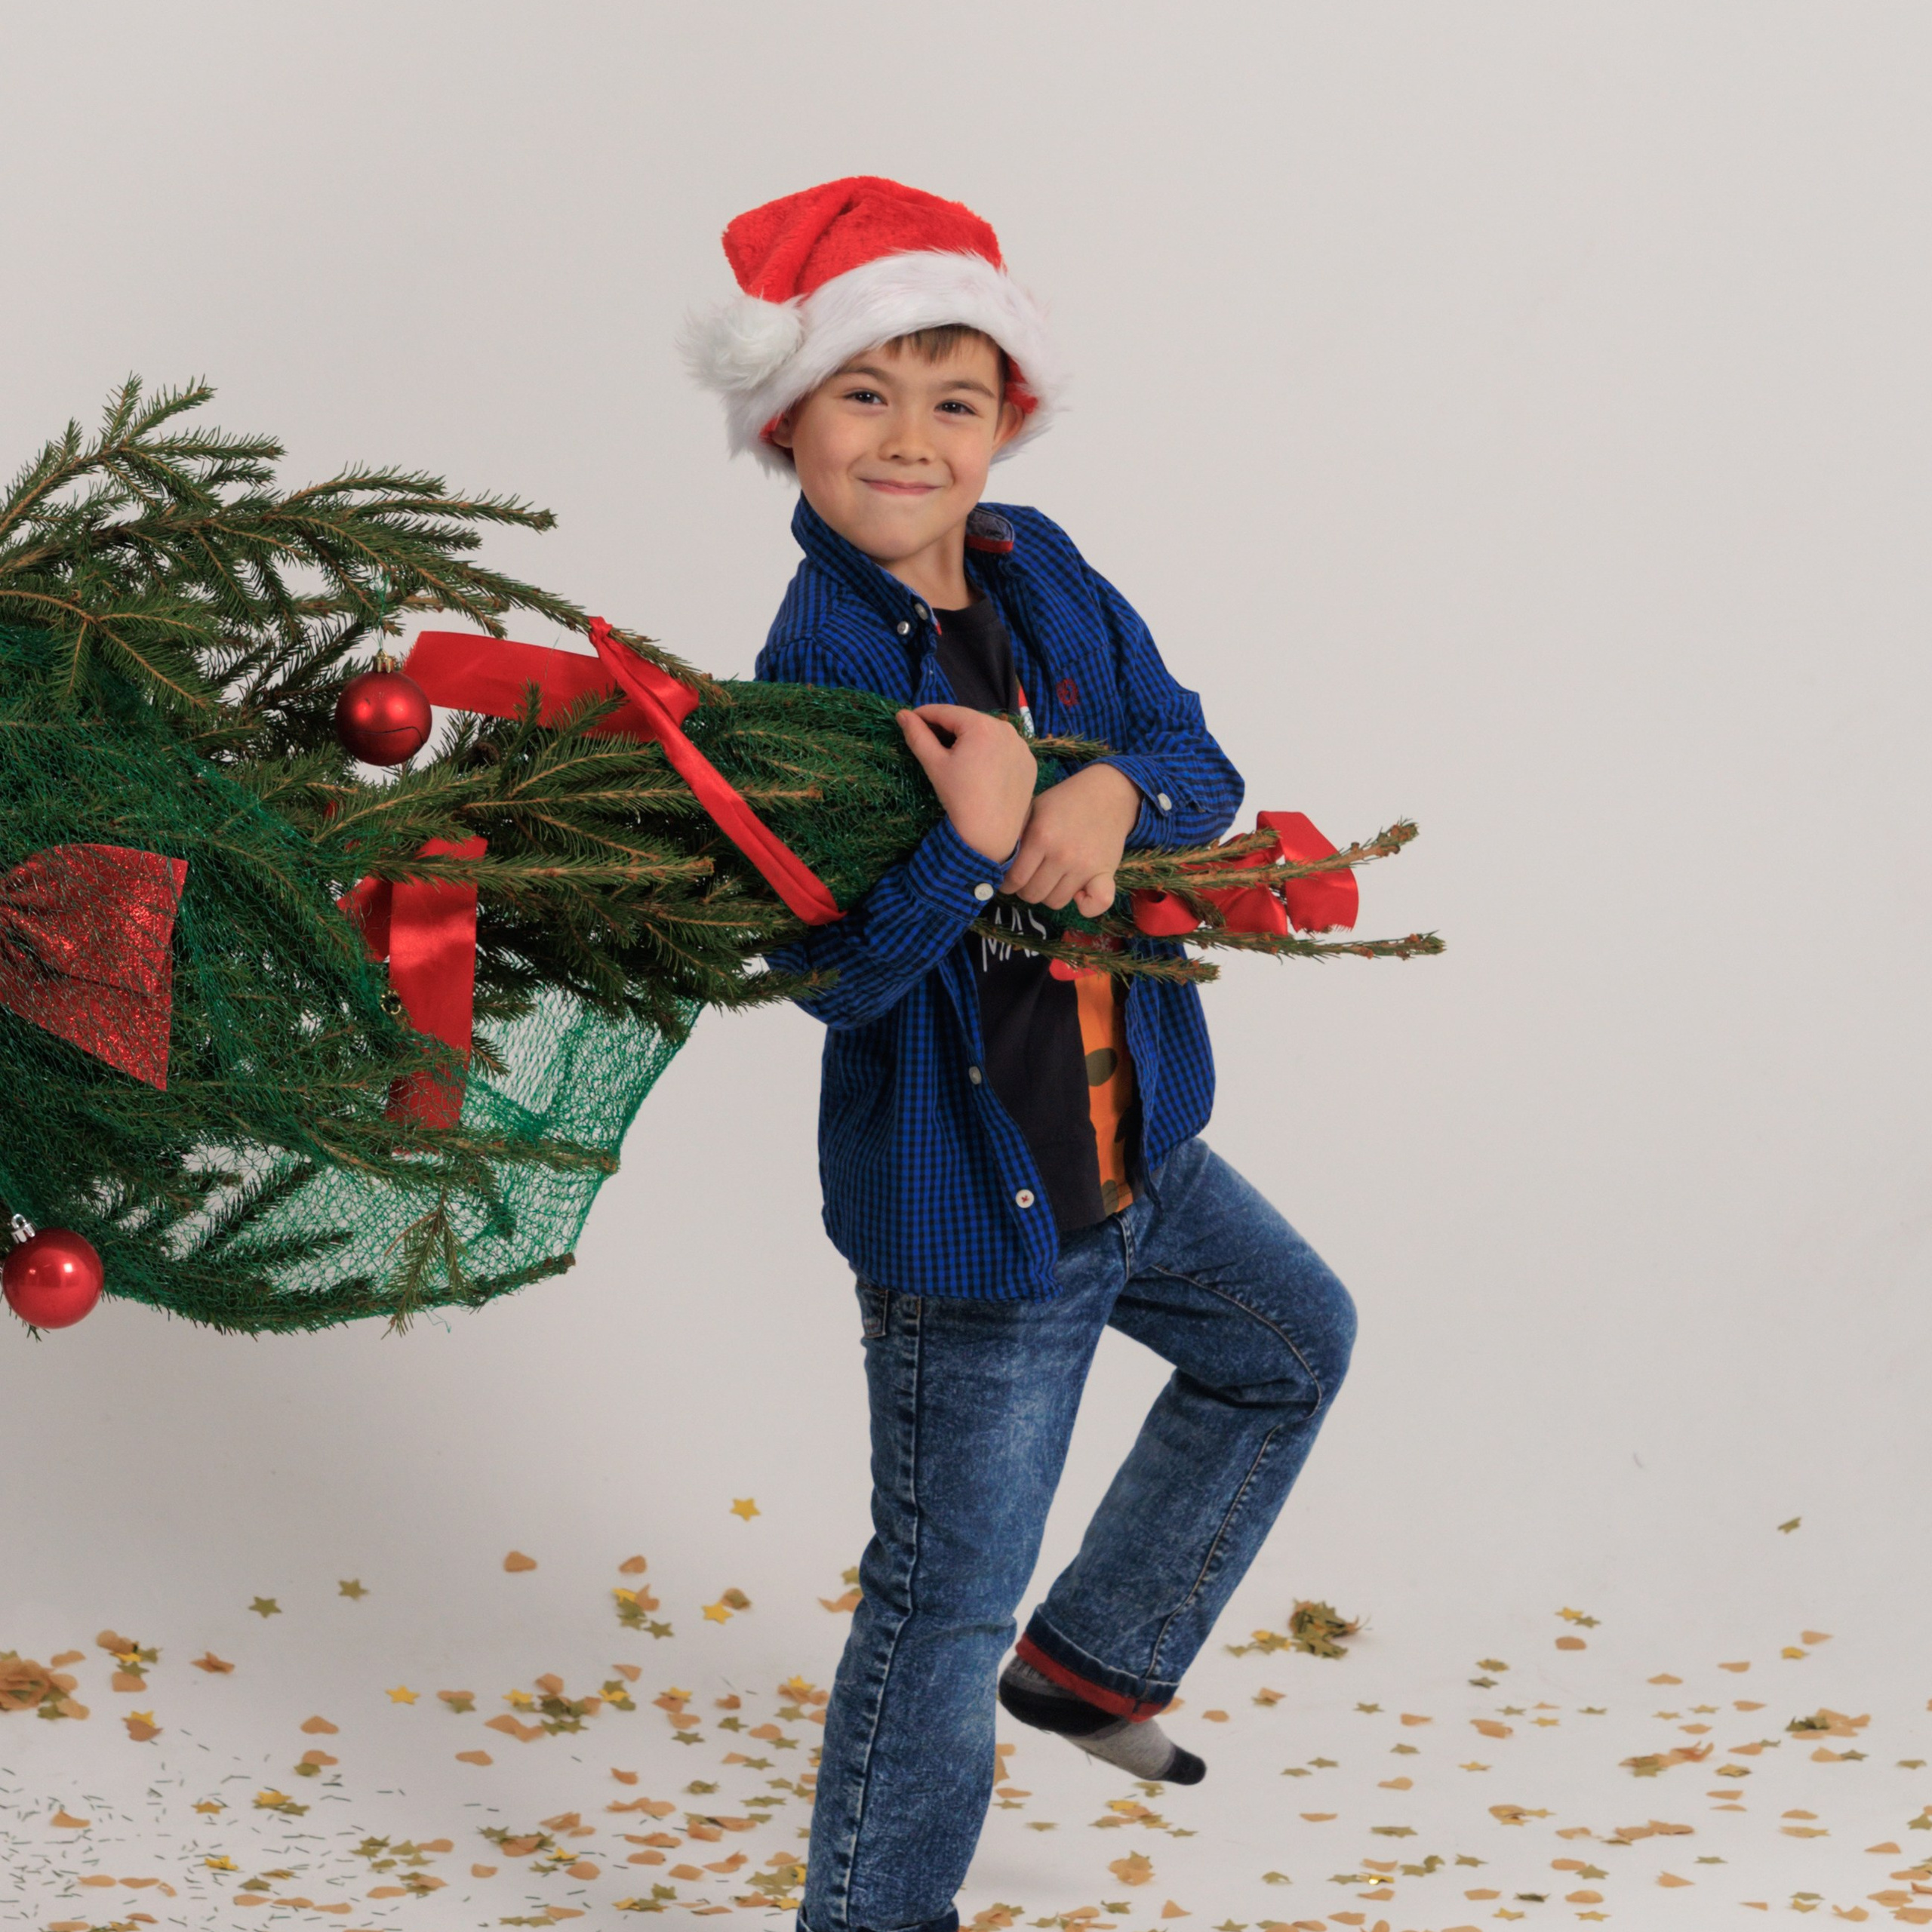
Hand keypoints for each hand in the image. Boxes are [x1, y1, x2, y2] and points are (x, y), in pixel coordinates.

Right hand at [897, 703, 1036, 862]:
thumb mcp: (935, 765)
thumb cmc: (959, 798)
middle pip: (969, 721)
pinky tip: (980, 768)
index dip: (925, 714)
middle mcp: (1007, 729)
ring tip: (956, 755)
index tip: (911, 718)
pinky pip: (1005, 749)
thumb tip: (902, 714)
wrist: (991, 834)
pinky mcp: (1030, 762)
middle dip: (949, 728)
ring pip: (989, 734)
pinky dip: (991, 752)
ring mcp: (1022, 746)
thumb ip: (918, 736)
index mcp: (981, 726)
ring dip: (971, 739)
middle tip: (931, 740)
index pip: (947, 712)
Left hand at [1002, 762, 1140, 915]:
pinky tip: (1078, 892)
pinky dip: (1086, 906)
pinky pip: (1095, 905)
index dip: (1007, 884)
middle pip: (1033, 894)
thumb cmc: (1064, 801)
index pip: (1015, 879)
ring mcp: (1085, 866)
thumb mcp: (1033, 808)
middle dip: (1025, 890)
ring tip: (1050, 879)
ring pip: (1056, 901)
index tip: (1008, 881)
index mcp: (1041, 836)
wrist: (1107, 793)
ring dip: (1049, 894)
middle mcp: (1062, 854)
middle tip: (1029, 878)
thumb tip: (995, 861)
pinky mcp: (1106, 872)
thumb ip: (1015, 834)